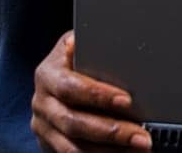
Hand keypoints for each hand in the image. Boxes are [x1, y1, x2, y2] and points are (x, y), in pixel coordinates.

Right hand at [31, 30, 151, 151]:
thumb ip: (91, 45)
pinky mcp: (49, 144)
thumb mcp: (79, 45)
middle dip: (111, 131)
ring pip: (72, 147)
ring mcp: (43, 126)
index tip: (127, 100)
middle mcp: (41, 102)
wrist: (54, 77)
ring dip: (108, 151)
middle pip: (73, 122)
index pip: (71, 87)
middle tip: (141, 136)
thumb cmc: (75, 57)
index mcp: (48, 74)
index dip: (98, 95)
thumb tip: (109, 41)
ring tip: (137, 149)